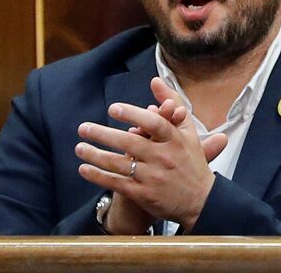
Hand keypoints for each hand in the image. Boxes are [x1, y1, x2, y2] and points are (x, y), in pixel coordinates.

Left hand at [76, 77, 228, 230]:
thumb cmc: (191, 161)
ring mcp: (153, 177)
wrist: (201, 200)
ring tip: (79, 147)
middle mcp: (164, 157)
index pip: (155, 124)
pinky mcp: (144, 194)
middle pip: (131, 143)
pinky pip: (117, 183)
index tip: (113, 109)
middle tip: (83, 128)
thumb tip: (155, 80)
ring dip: (96, 155)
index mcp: (176, 140)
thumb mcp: (188, 130)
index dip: (134, 115)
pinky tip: (84, 169)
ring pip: (120, 164)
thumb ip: (172, 103)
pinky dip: (99, 176)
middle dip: (104, 135)